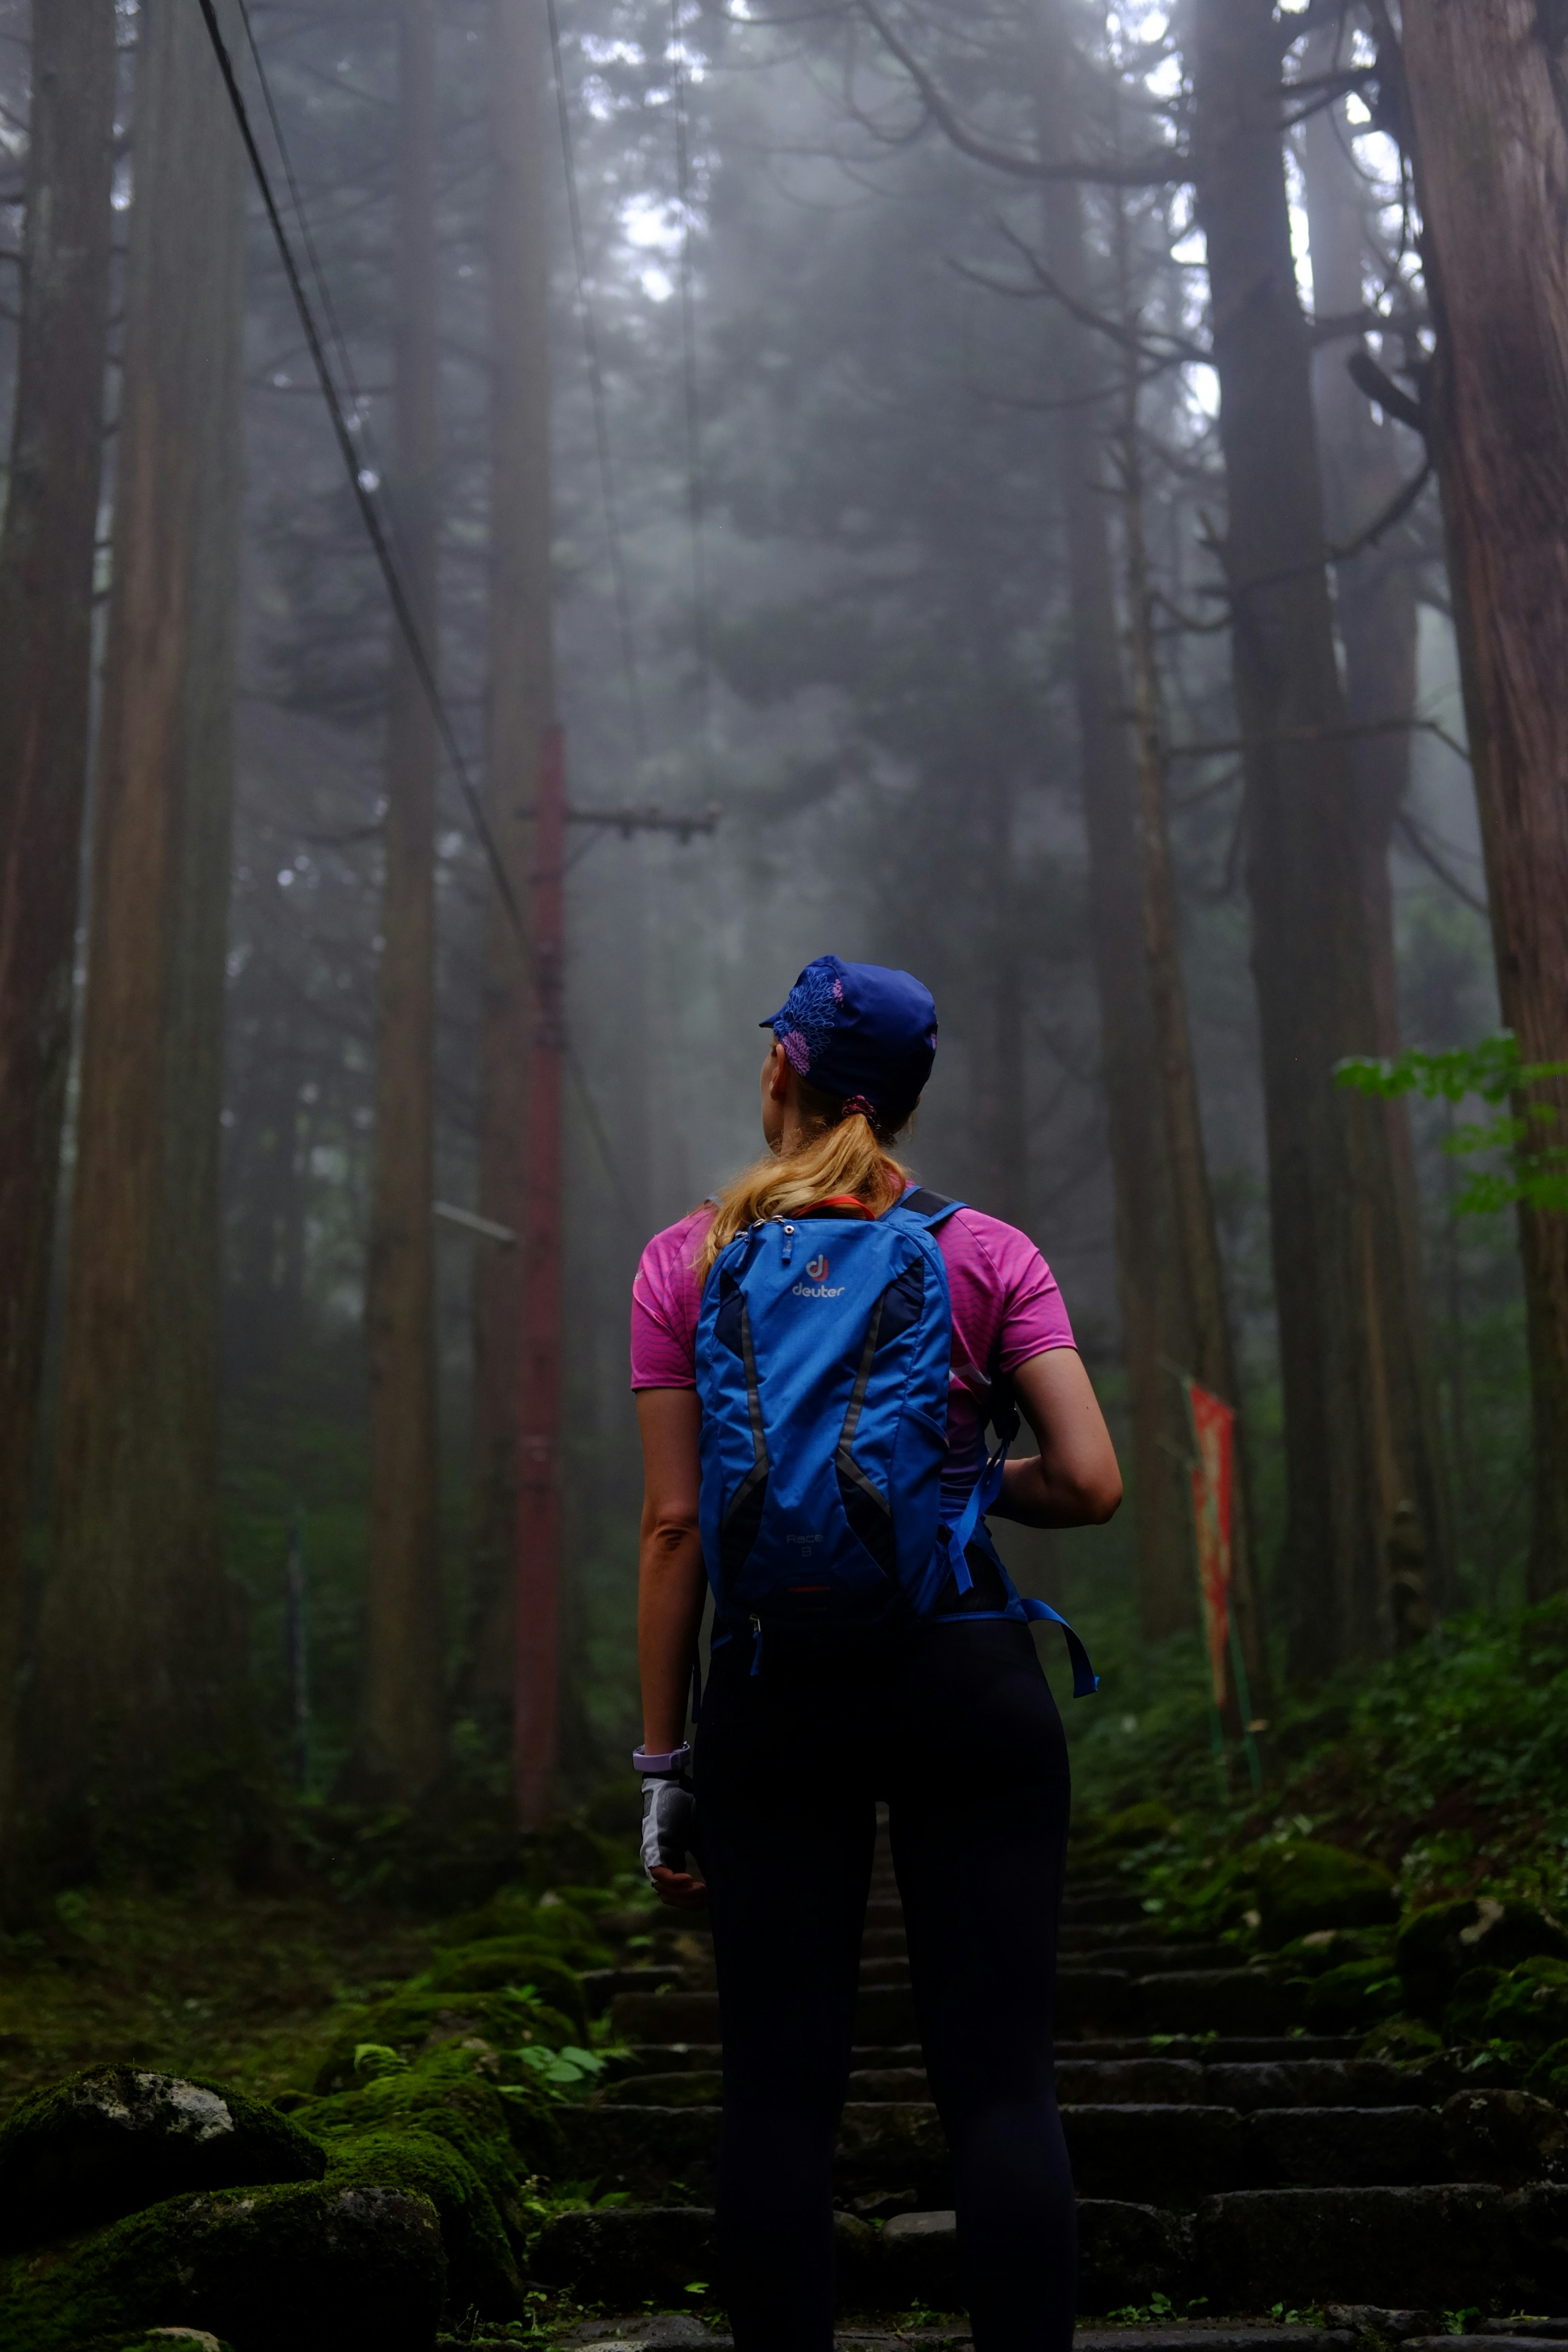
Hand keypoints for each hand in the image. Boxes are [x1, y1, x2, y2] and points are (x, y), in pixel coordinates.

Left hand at [640, 1777, 705, 1906]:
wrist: (671, 1784)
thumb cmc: (687, 1805)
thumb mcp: (703, 1835)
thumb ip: (708, 1856)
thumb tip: (726, 1879)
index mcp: (673, 1859)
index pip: (680, 1893)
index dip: (695, 1901)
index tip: (710, 1895)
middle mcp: (661, 1861)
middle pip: (671, 1896)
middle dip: (689, 1901)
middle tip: (705, 1894)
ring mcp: (654, 1856)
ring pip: (663, 1889)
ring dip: (682, 1894)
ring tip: (698, 1887)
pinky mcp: (652, 1846)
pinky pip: (659, 1873)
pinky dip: (673, 1881)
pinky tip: (688, 1880)